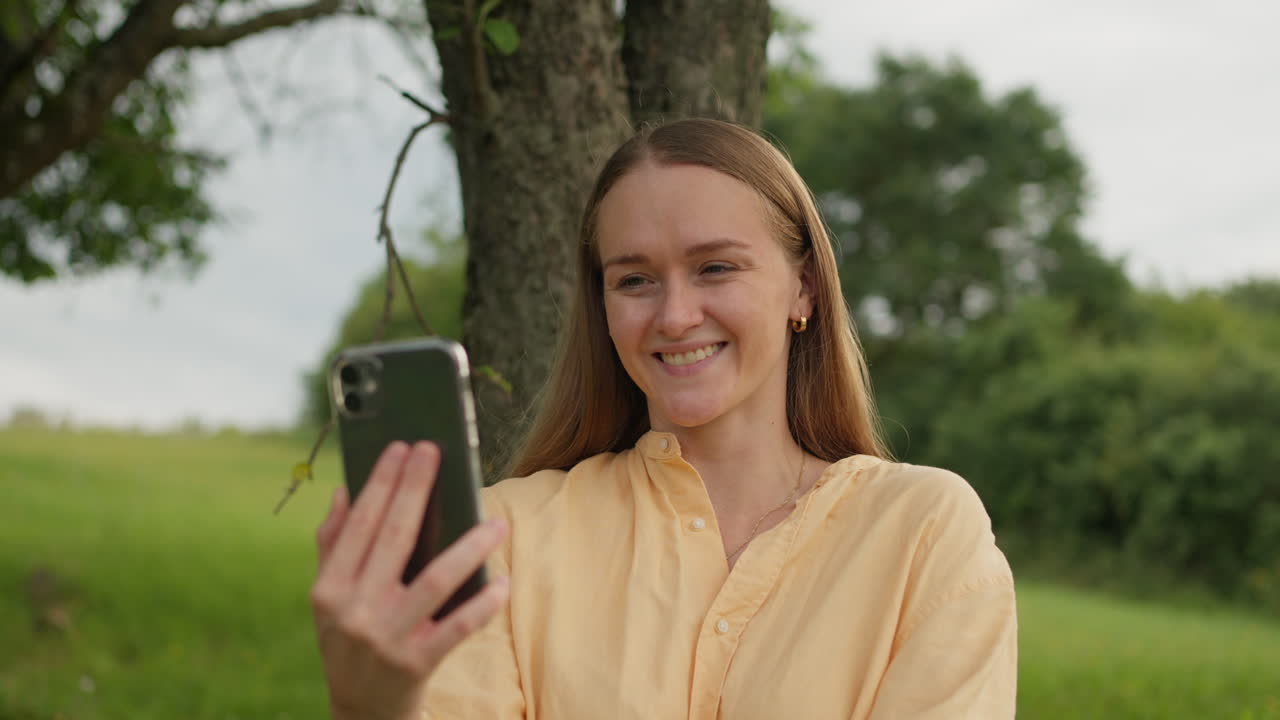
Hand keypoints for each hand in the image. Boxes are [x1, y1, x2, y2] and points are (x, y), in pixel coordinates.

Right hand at [310, 441, 509, 719]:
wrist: (361, 709)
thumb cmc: (350, 640)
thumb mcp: (329, 599)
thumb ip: (332, 546)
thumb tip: (342, 492)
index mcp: (329, 589)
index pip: (360, 524)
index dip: (382, 482)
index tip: (402, 447)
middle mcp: (354, 611)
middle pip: (394, 538)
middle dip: (416, 489)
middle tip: (436, 453)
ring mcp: (386, 638)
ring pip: (435, 580)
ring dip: (469, 547)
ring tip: (495, 523)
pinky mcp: (416, 664)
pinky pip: (457, 628)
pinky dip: (482, 604)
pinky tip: (503, 581)